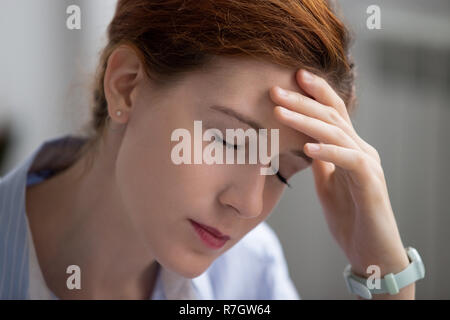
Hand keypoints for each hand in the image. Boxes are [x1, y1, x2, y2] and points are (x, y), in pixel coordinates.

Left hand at [269, 69, 409, 278]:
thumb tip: (305, 143)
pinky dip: (328, 152)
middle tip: (276, 89)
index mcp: (350, 148)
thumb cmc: (349, 217)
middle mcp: (361, 150)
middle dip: (303, 100)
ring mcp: (367, 164)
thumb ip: (321, 161)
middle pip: (331, 116)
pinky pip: (349, 161)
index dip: (314, 93)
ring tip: (281, 111)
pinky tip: (308, 147)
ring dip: (307, 121)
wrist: (371, 251)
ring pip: (337, 133)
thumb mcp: (328, 184)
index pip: (332, 112)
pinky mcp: (371, 183)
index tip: (291, 77)